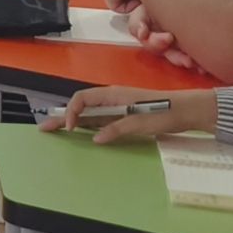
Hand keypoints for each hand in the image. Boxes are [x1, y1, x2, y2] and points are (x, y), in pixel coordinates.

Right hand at [42, 86, 214, 144]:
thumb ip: (117, 128)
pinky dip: (87, 125)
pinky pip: (100, 119)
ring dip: (72, 121)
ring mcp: (117, 107)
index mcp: (112, 94)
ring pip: (89, 114)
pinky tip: (82, 133)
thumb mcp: (141, 122)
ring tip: (57, 131)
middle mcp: (111, 98)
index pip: (82, 99)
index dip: (71, 112)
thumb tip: (95, 138)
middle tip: (44, 127)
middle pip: (80, 106)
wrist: (188, 110)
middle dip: (62, 116)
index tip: (70, 129)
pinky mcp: (125, 115)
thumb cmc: (165, 112)